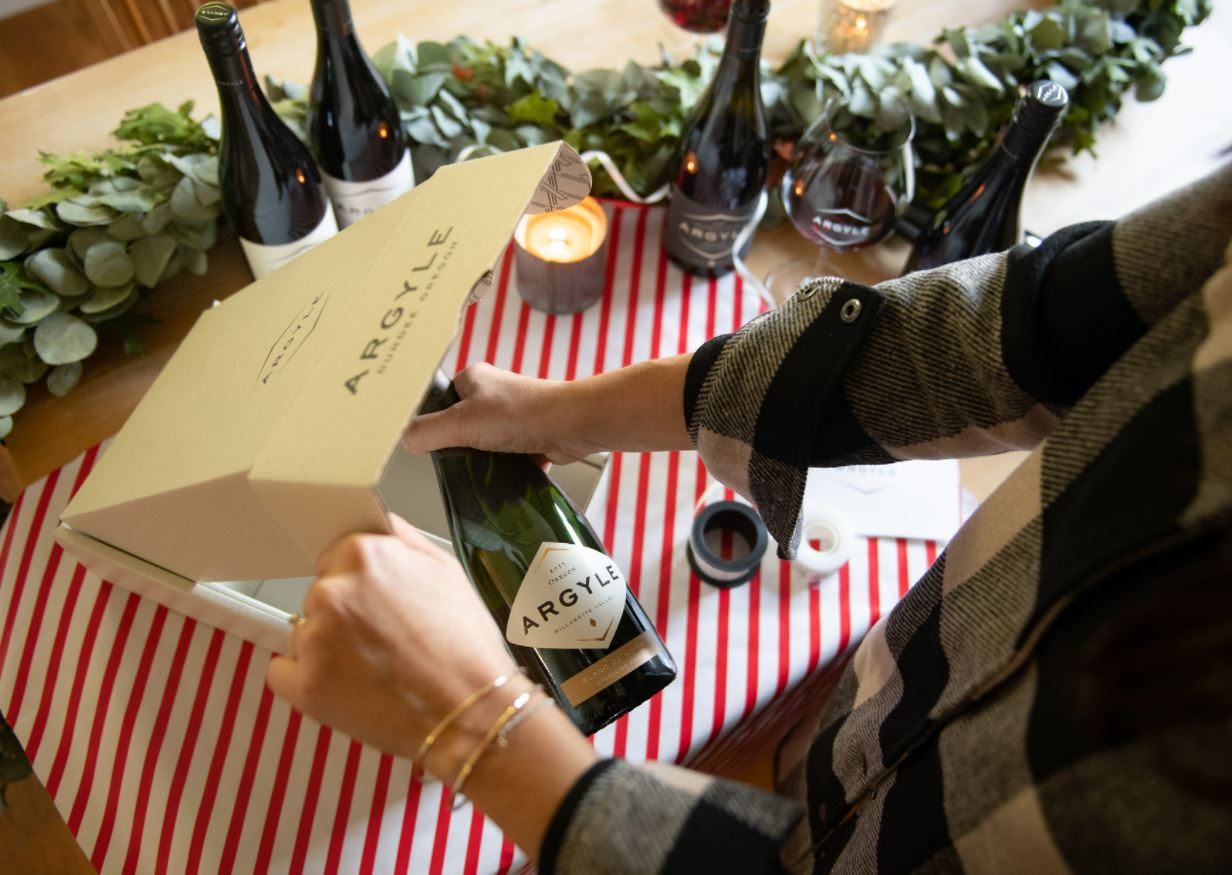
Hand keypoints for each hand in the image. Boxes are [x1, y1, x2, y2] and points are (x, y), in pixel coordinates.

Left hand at [266, 515, 517, 770]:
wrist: (471, 713)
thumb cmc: (465, 648)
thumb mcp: (447, 571)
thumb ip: (404, 540)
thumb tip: (380, 526)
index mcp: (364, 556)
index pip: (336, 557)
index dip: (361, 583)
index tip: (377, 604)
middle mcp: (332, 592)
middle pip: (320, 595)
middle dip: (345, 616)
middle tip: (384, 640)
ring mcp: (313, 639)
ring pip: (305, 633)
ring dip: (328, 647)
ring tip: (375, 668)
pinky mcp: (303, 685)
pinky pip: (284, 672)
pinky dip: (308, 681)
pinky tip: (348, 687)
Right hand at [403, 363, 598, 464]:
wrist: (571, 426)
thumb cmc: (521, 414)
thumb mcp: (462, 423)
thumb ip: (428, 431)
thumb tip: (404, 439)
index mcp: (473, 380)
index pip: (440, 402)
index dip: (433, 424)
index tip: (430, 445)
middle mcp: (494, 395)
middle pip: (462, 428)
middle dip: (460, 447)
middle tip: (458, 462)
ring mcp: (514, 417)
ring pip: (485, 446)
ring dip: (484, 461)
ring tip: (481, 473)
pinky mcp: (530, 437)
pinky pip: (508, 458)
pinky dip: (505, 470)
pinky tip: (502, 480)